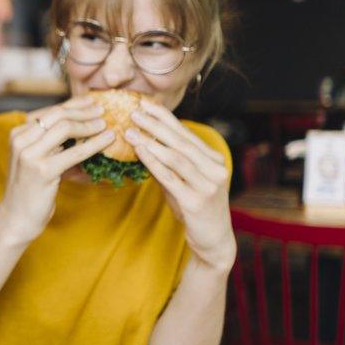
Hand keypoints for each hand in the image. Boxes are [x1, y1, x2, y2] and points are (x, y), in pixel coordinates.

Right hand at [0, 95, 115, 243]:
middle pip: (58, 115)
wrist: (16, 217)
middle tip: (103, 110)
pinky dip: (95, 143)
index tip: (92, 102)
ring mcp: (30, 154)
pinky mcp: (43, 170)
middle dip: (84, 110)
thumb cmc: (31, 189)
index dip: (74, 104)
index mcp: (18, 133)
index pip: (50, 111)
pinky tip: (108, 139)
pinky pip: (75, 152)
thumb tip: (84, 126)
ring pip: (65, 127)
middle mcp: (21, 140)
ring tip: (106, 124)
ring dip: (90, 124)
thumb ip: (53, 143)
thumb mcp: (37, 159)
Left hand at [125, 99, 235, 271]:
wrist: (213, 241)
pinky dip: (153, 162)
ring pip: (176, 157)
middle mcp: (214, 168)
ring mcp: (208, 185)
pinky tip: (139, 152)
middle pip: (180, 141)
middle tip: (134, 111)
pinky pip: (171, 177)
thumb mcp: (181, 181)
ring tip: (130, 130)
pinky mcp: (196, 200)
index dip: (165, 117)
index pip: (186, 133)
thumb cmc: (194, 208)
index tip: (145, 104)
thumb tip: (143, 142)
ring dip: (151, 141)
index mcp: (213, 159)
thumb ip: (167, 164)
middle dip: (156, 124)